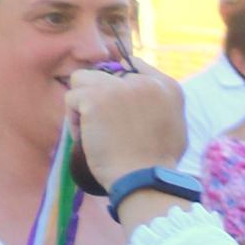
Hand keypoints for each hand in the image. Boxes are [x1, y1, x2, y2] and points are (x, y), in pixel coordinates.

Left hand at [61, 64, 190, 185]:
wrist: (145, 179)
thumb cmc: (157, 162)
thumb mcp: (173, 125)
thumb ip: (159, 103)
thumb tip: (136, 90)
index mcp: (169, 87)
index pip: (132, 65)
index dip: (118, 85)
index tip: (116, 108)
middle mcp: (146, 81)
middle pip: (104, 73)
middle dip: (100, 96)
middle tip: (106, 125)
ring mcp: (120, 87)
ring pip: (82, 79)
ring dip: (83, 104)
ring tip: (93, 129)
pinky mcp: (96, 97)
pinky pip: (71, 98)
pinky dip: (74, 120)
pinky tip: (88, 138)